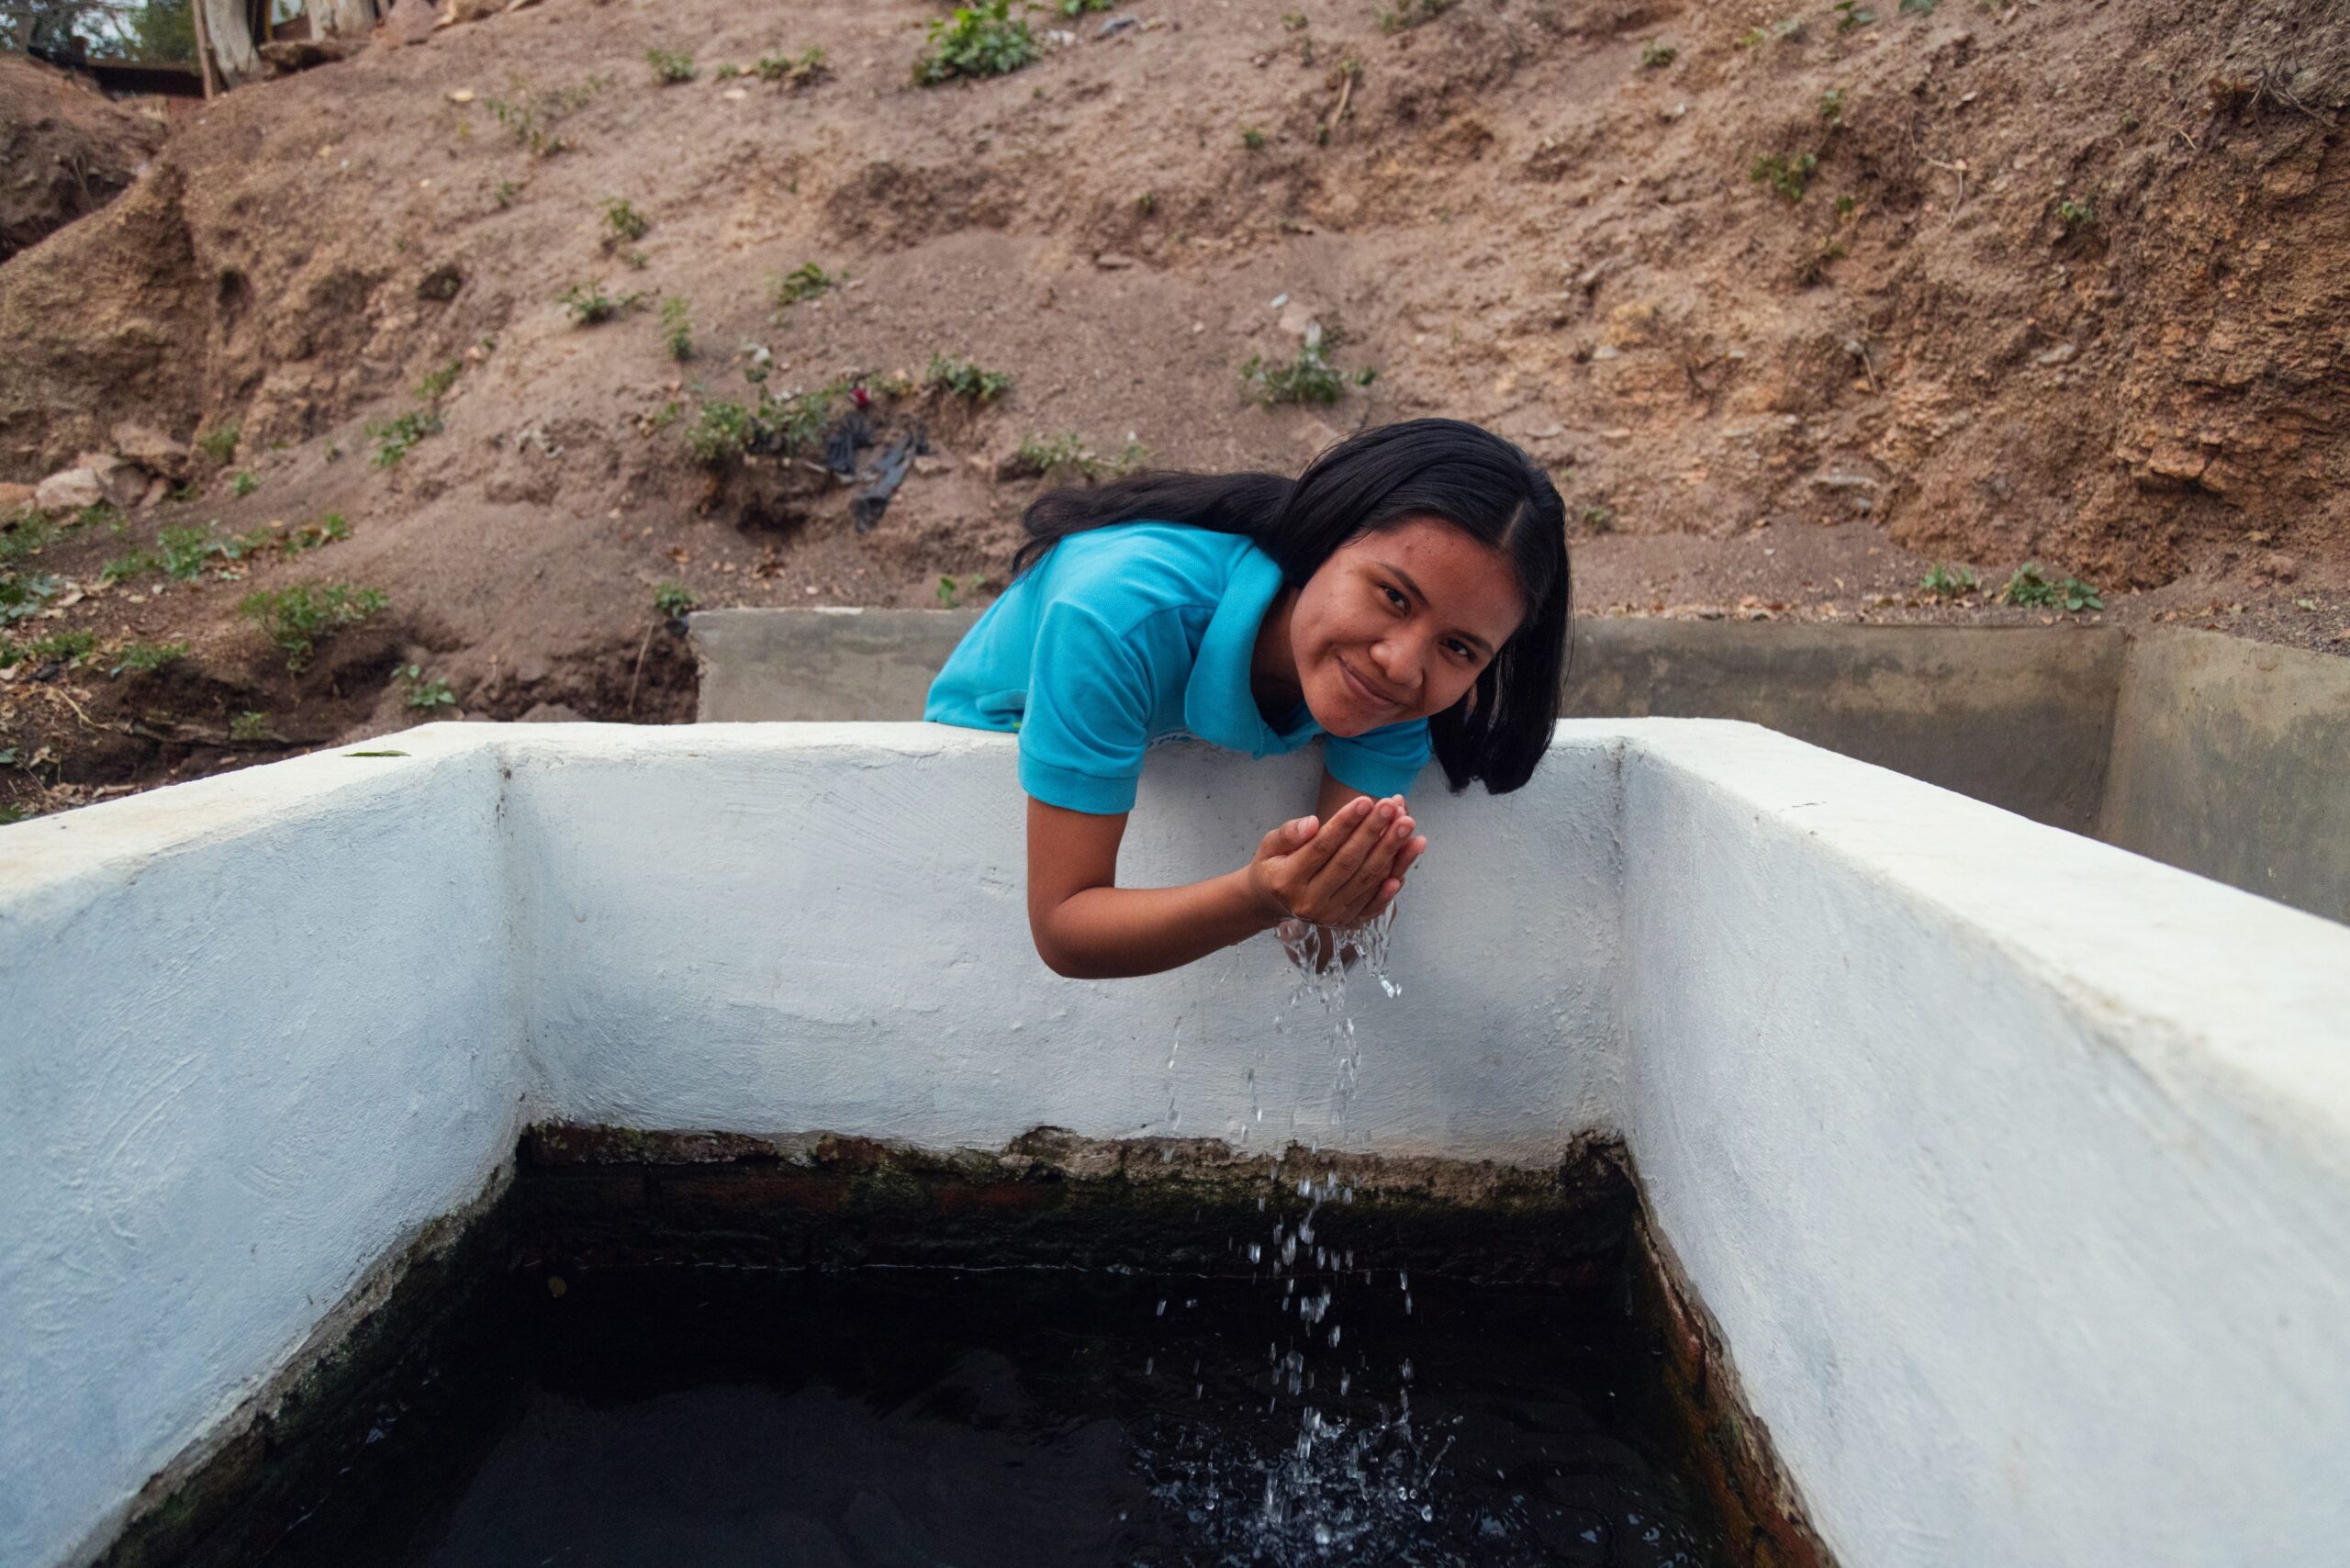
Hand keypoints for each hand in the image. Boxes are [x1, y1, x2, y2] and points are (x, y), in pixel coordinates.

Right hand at [1245, 794, 1425, 928]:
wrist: (1272, 904)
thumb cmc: (1273, 866)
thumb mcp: (1269, 845)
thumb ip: (1288, 833)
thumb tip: (1312, 823)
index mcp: (1287, 880)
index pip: (1322, 847)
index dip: (1346, 823)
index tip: (1365, 801)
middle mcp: (1310, 901)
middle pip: (1349, 862)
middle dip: (1374, 832)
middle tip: (1392, 807)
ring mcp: (1330, 915)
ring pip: (1366, 879)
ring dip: (1391, 850)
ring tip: (1407, 823)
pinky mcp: (1346, 920)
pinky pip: (1375, 899)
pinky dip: (1394, 878)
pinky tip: (1408, 856)